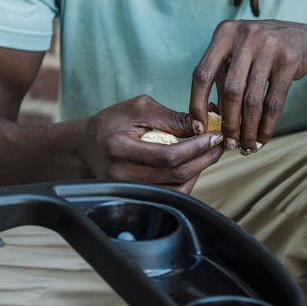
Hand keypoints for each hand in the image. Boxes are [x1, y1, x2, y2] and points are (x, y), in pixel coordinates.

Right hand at [85, 95, 223, 194]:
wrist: (87, 146)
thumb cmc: (112, 122)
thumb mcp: (138, 109)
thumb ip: (170, 117)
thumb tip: (201, 125)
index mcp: (120, 149)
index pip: (168, 155)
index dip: (196, 147)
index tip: (214, 135)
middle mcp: (123, 175)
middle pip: (175, 175)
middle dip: (204, 158)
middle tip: (219, 144)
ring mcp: (130, 190)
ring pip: (176, 190)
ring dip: (199, 171)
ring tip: (208, 153)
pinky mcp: (137, 196)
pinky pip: (171, 194)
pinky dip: (187, 180)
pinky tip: (193, 164)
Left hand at [190, 20, 306, 153]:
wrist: (303, 39)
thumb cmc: (260, 53)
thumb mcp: (237, 56)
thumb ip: (222, 81)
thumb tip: (208, 122)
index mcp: (224, 33)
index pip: (202, 73)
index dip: (197, 103)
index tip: (198, 128)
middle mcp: (244, 36)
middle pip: (230, 90)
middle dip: (229, 123)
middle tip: (229, 144)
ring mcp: (268, 46)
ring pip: (252, 99)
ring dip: (248, 129)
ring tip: (247, 146)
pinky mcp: (288, 60)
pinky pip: (274, 102)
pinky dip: (267, 125)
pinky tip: (262, 138)